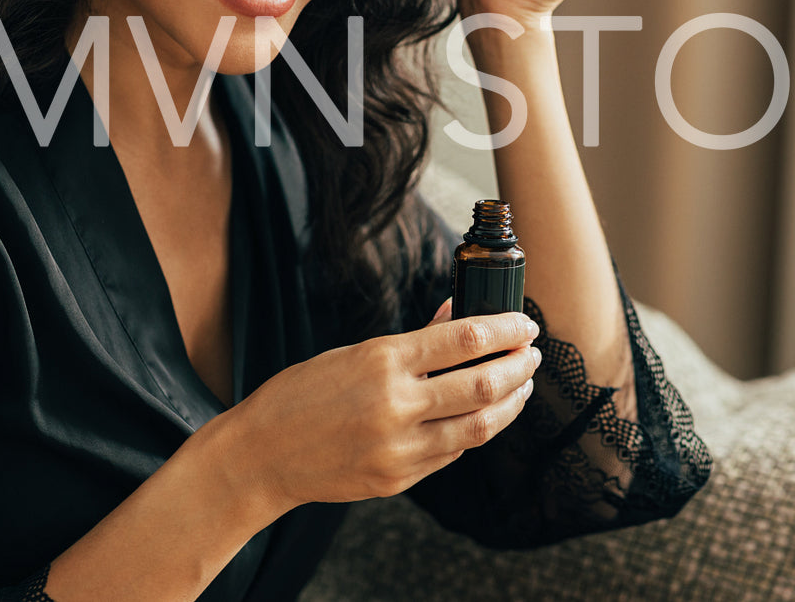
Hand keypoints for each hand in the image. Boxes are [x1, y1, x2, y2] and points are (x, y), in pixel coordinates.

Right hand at [227, 304, 540, 511]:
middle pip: (484, 383)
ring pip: (480, 426)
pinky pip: (452, 453)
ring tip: (521, 386)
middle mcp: (396, 404)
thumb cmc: (302, 394)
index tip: (524, 325)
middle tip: (532, 354)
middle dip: (519, 366)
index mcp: (383, 360)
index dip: (505, 329)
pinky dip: (473, 431)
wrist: (262, 454)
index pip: (465, 338)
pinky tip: (481, 416)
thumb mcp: (354, 352)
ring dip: (510, 403)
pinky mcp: (398, 479)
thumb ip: (413, 340)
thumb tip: (458, 315)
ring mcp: (399, 448)